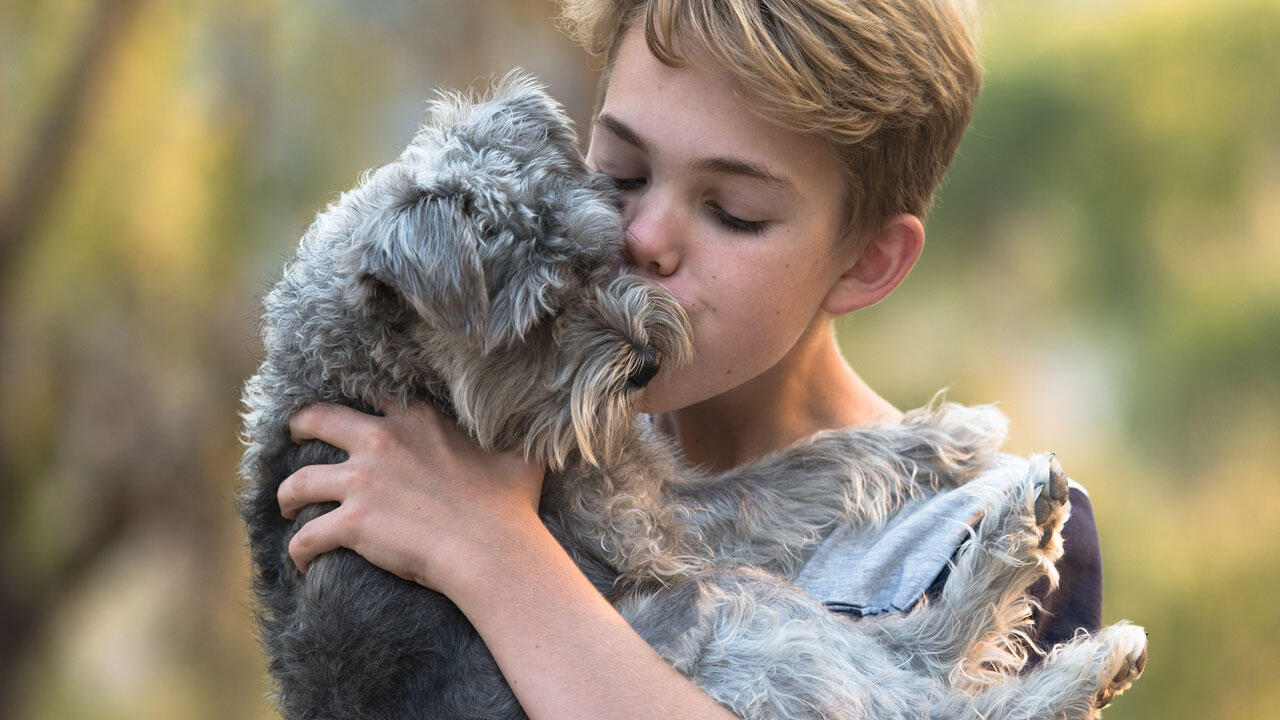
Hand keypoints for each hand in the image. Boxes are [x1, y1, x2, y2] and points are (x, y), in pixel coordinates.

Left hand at [276, 402, 545, 596]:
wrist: (492, 548)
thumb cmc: (510, 503)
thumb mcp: (518, 452)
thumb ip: (514, 429)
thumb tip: (536, 413)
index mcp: (416, 419)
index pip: (371, 393)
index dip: (354, 401)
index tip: (348, 412)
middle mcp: (381, 441)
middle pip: (316, 420)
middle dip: (299, 428)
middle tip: (294, 439)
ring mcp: (361, 481)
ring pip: (297, 481)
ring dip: (287, 494)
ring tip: (288, 505)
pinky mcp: (351, 522)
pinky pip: (305, 536)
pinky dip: (298, 550)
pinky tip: (301, 561)